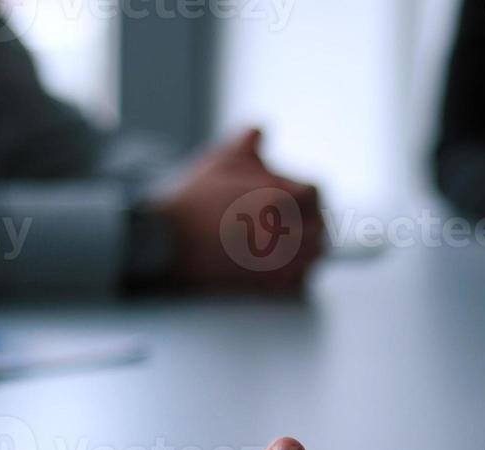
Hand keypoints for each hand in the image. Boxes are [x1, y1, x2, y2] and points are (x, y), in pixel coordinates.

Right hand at [152, 129, 325, 291]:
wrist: (165, 240)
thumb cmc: (192, 199)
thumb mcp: (218, 161)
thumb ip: (246, 142)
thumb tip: (260, 129)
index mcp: (279, 195)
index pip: (314, 192)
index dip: (305, 194)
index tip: (296, 198)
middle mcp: (286, 228)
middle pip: (319, 226)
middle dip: (309, 222)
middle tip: (296, 224)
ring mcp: (280, 259)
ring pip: (314, 256)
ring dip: (308, 250)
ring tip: (291, 247)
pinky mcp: (267, 284)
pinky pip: (300, 282)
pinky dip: (297, 276)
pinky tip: (283, 269)